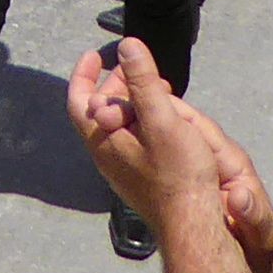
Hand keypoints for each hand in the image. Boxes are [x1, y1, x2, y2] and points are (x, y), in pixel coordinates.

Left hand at [65, 39, 272, 259]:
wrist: (192, 225)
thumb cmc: (178, 173)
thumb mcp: (162, 119)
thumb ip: (143, 82)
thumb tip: (127, 46)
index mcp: (103, 141)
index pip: (79, 101)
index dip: (84, 74)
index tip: (95, 55)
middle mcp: (106, 157)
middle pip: (101, 111)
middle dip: (117, 84)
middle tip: (138, 69)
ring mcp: (123, 171)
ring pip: (119, 126)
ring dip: (135, 103)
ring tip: (161, 90)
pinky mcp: (140, 180)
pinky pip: (132, 141)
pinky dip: (144, 122)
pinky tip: (167, 121)